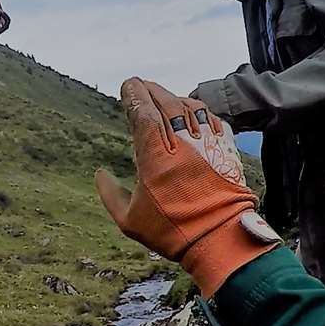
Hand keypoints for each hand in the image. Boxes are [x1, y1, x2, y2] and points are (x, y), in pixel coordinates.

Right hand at [94, 78, 277, 296]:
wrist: (221, 239)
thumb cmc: (173, 232)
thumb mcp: (130, 221)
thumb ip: (110, 195)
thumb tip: (100, 174)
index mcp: (156, 159)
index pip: (144, 115)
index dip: (134, 96)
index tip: (127, 86)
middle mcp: (182, 145)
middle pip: (166, 105)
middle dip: (151, 91)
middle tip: (140, 86)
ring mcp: (206, 145)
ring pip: (189, 107)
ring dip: (173, 97)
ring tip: (162, 95)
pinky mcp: (224, 150)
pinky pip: (211, 118)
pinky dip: (198, 109)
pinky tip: (191, 110)